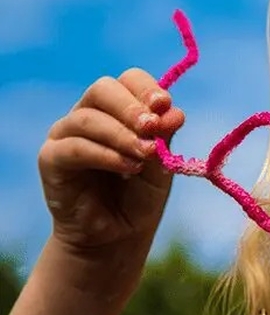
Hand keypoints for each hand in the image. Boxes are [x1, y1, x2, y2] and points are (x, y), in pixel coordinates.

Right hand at [38, 68, 184, 250]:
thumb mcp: (161, 164)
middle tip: (152, 127)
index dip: (147, 89)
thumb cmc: (140, 194)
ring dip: (122, 135)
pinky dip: (105, 155)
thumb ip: (164, 138)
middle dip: (131, 106)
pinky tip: (128, 167)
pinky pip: (76, 148)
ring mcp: (67, 134)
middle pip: (103, 89)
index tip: (165, 105)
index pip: (129, 80)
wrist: (118, 234)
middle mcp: (90, 114)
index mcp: (119, 108)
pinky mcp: (51, 158)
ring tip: (146, 155)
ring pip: (89, 119)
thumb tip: (174, 112)